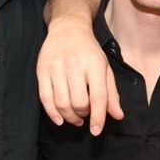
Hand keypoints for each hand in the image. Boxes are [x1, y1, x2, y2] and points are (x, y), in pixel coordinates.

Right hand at [37, 19, 122, 134]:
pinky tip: (60, 119)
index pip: (98, 96)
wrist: (68, 28)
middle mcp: (75, 65)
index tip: (96, 131)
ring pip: (61, 103)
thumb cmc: (89, 52)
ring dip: (69, 117)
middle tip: (86, 114)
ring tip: (75, 118)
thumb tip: (118, 116)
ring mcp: (56, 67)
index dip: (98, 117)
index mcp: (95, 64)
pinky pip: (45, 98)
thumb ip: (111, 94)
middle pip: (79, 102)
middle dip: (84, 115)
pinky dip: (52, 113)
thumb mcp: (105, 69)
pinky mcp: (42, 70)